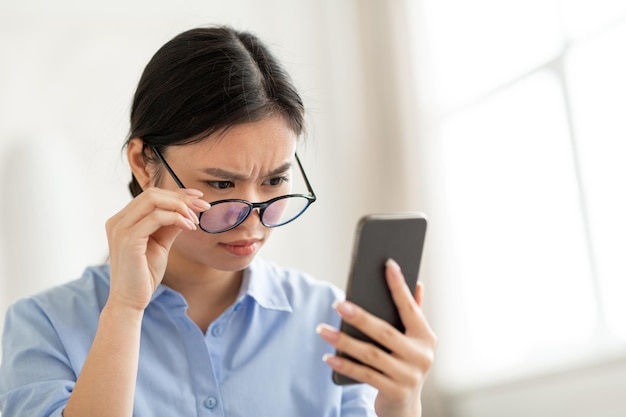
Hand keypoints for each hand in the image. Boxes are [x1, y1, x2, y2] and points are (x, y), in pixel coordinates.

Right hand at [105, 187, 209, 311]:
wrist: (130, 300)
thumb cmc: (144, 274)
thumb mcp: (160, 243)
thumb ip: (170, 225)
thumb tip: (188, 210)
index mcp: (123, 220)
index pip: (151, 195)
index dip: (177, 192)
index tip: (199, 197)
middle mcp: (118, 221)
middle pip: (152, 193)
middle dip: (181, 197)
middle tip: (203, 207)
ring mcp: (120, 229)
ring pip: (153, 200)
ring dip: (180, 206)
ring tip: (195, 221)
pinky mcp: (128, 240)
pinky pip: (156, 217)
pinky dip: (176, 218)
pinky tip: (189, 227)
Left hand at [317, 259, 436, 416]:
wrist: (404, 407)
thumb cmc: (405, 364)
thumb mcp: (413, 340)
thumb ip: (415, 313)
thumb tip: (418, 284)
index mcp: (426, 337)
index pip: (410, 307)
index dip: (399, 286)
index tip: (388, 265)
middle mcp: (421, 356)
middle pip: (385, 332)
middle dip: (360, 317)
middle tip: (337, 304)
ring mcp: (408, 376)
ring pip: (370, 354)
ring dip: (343, 341)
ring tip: (322, 330)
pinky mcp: (394, 392)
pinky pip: (364, 375)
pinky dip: (345, 364)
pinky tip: (328, 356)